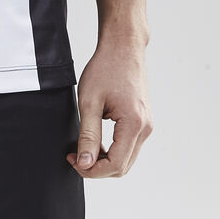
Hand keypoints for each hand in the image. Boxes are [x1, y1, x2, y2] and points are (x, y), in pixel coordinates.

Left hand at [67, 34, 153, 177]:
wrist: (122, 47)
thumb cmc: (106, 68)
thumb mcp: (89, 102)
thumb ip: (88, 135)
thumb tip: (85, 163)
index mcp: (134, 124)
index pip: (115, 165)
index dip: (92, 170)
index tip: (73, 161)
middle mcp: (145, 128)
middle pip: (123, 166)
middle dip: (97, 168)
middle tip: (74, 157)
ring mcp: (146, 125)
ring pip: (126, 158)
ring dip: (104, 160)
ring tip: (82, 148)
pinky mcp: (142, 120)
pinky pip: (129, 145)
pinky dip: (112, 149)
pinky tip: (95, 141)